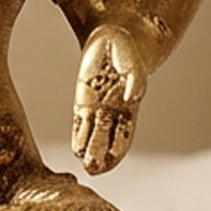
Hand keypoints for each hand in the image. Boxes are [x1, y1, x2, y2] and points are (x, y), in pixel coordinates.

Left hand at [72, 26, 145, 174]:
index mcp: (128, 105)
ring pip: (94, 135)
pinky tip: (77, 151)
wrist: (113, 40)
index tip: (113, 159)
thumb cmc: (127, 53)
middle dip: (102, 154)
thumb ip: (134, 80)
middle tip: (95, 170)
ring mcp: (98, 107)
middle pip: (108, 138)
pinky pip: (81, 123)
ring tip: (86, 166)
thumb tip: (131, 97)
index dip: (119, 146)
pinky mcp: (84, 100)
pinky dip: (80, 137)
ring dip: (90, 151)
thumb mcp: (132, 64)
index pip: (125, 132)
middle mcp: (113, 110)